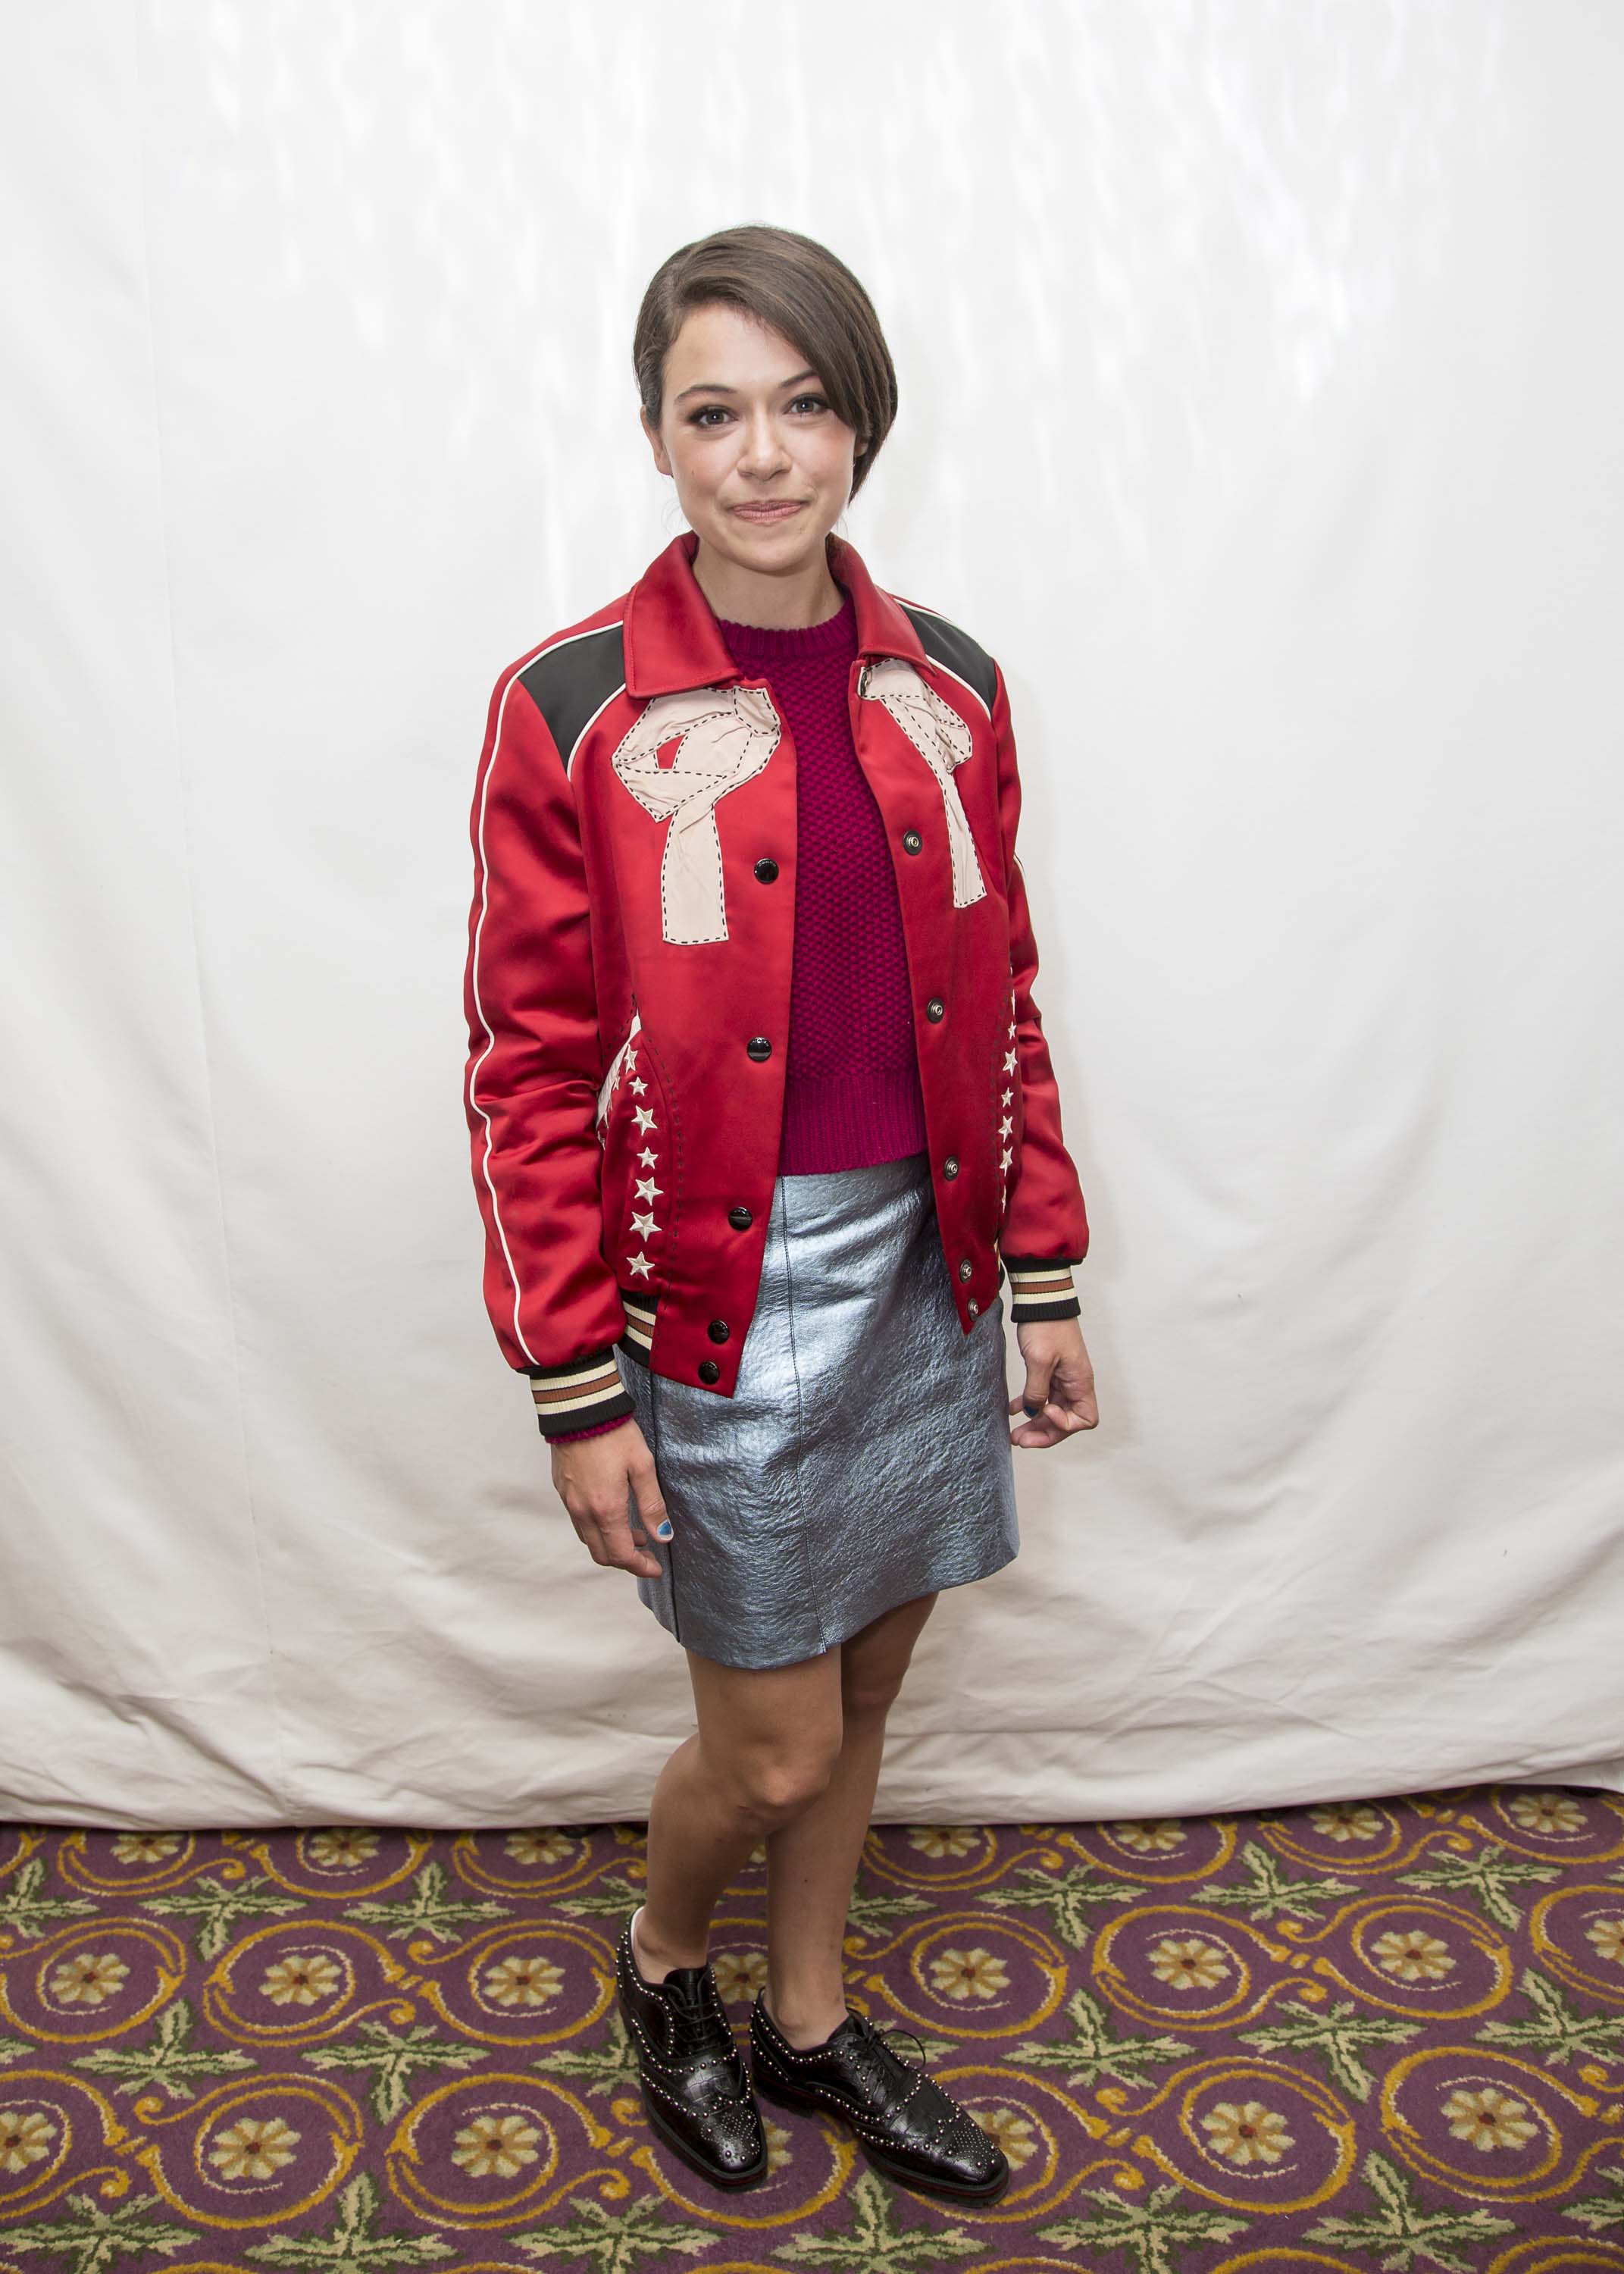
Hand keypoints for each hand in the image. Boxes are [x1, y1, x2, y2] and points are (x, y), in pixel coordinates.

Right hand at [550, 1419, 670, 1577]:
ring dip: (611, 1545)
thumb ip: (652, 1504)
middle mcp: (583, 1511)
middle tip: (648, 1554)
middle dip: (627, 1561)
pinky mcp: (563, 1491)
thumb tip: (663, 1536)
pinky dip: (597, 1530)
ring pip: (589, 1540)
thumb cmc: (614, 1433)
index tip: (656, 1568)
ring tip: (635, 1533)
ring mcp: (570, 1502)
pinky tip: (613, 1515)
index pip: (622, 1555)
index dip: (641, 1567)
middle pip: (602, 1554)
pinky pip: (579, 1523)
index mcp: (606, 1509)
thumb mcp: (642, 1466)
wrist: (580, 1409)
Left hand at [1008, 1317, 1097, 1446]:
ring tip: (1014, 1434)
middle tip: (1020, 1440)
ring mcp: (1062, 1379)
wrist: (1041, 1300)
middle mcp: (1075, 1384)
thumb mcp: (1039, 1360)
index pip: (1085, 1419)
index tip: (1044, 1413)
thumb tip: (1032, 1412)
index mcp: (1080, 1382)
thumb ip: (1036, 1391)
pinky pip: (1042, 1397)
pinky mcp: (1049, 1372)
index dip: (1064, 1425)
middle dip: (1044, 1433)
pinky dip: (1029, 1405)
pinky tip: (1013, 1409)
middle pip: (1066, 1421)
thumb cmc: (1046, 1326)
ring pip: (1051, 1411)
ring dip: (1034, 1424)